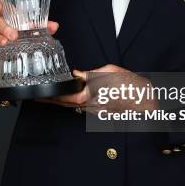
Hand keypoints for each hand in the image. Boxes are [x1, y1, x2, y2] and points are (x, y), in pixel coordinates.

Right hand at [0, 0, 59, 56]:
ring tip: (5, 43)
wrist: (28, 41)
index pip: (3, 6)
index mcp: (14, 14)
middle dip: (5, 28)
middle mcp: (4, 22)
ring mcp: (0, 33)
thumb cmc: (30, 30)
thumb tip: (54, 26)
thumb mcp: (38, 27)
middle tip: (13, 35)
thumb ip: (45, 25)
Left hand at [36, 64, 157, 112]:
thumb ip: (90, 74)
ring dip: (65, 101)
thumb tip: (77, 74)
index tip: (37, 96)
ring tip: (53, 94)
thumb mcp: (109, 71)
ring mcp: (97, 112)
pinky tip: (77, 96)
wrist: (147, 101)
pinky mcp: (102, 113)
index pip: (64, 98)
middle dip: (52, 100)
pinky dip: (79, 102)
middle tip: (38, 97)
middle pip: (66, 104)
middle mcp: (91, 107)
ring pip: (76, 106)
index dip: (49, 97)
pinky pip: (86, 107)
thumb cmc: (131, 85)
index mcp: (91, 96)